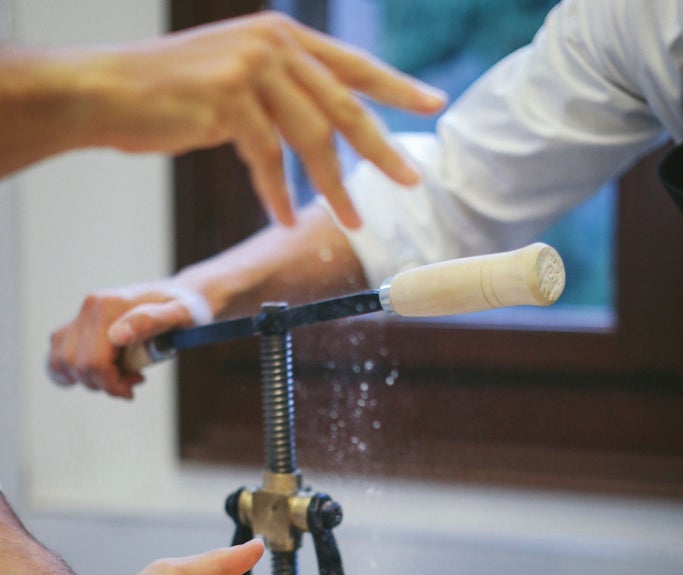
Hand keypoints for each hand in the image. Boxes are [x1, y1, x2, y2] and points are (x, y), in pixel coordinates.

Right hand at [48, 281, 204, 397]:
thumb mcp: (180, 315)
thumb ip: (151, 322)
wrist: (182, 296)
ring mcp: (82, 315)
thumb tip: (117, 336)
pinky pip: (58, 352)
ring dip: (88, 379)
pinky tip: (96, 374)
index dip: (112, 384)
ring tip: (120, 375)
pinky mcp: (80, 324)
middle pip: (76, 365)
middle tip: (134, 380)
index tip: (136, 386)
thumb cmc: (187, 309)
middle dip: (104, 383)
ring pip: (61, 361)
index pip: (94, 361)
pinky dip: (70, 370)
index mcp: (109, 307)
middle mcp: (90, 307)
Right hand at [80, 12, 444, 226]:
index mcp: (282, 35)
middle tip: (413, 179)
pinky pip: (268, 160)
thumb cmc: (170, 92)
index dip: (397, 87)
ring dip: (334, 188)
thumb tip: (321, 125)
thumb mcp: (236, 78)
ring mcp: (252, 69)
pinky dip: (278, 194)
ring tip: (353, 222)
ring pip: (312, 139)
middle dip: (382, 149)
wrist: (108, 90)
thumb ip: (280, 91)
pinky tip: (286, 218)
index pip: (353, 65)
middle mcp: (274, 45)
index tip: (434, 104)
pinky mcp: (229, 101)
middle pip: (345, 105)